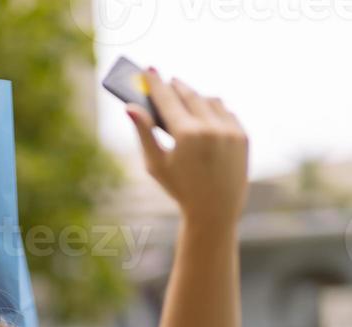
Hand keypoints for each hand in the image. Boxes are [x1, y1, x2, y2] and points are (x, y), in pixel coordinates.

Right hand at [128, 72, 248, 227]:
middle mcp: (210, 128)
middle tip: (166, 81)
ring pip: (210, 100)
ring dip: (196, 97)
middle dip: (176, 86)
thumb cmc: (180, 189)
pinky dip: (214, 109)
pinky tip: (205, 111)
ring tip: (186, 98)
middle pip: (189, 94)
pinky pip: (226, 112)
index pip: (167, 98)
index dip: (156, 83)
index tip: (148, 70)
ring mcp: (229, 130)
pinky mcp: (242, 135)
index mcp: (186, 135)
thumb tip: (129, 107)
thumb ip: (144, 133)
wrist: (214, 211)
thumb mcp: (156, 164)